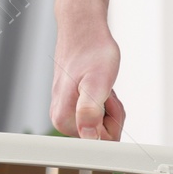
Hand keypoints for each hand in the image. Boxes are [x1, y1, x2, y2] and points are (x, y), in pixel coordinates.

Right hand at [51, 0, 125, 139]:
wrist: (83, 29)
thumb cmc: (92, 50)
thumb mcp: (98, 81)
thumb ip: (91, 110)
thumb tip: (89, 137)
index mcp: (63, 119)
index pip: (100, 144)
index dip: (111, 124)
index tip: (106, 101)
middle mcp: (61, 120)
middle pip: (101, 137)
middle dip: (112, 116)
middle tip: (106, 92)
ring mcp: (67, 113)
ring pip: (101, 126)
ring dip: (109, 108)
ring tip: (102, 86)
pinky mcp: (73, 107)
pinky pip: (98, 116)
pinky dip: (105, 103)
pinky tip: (98, 87)